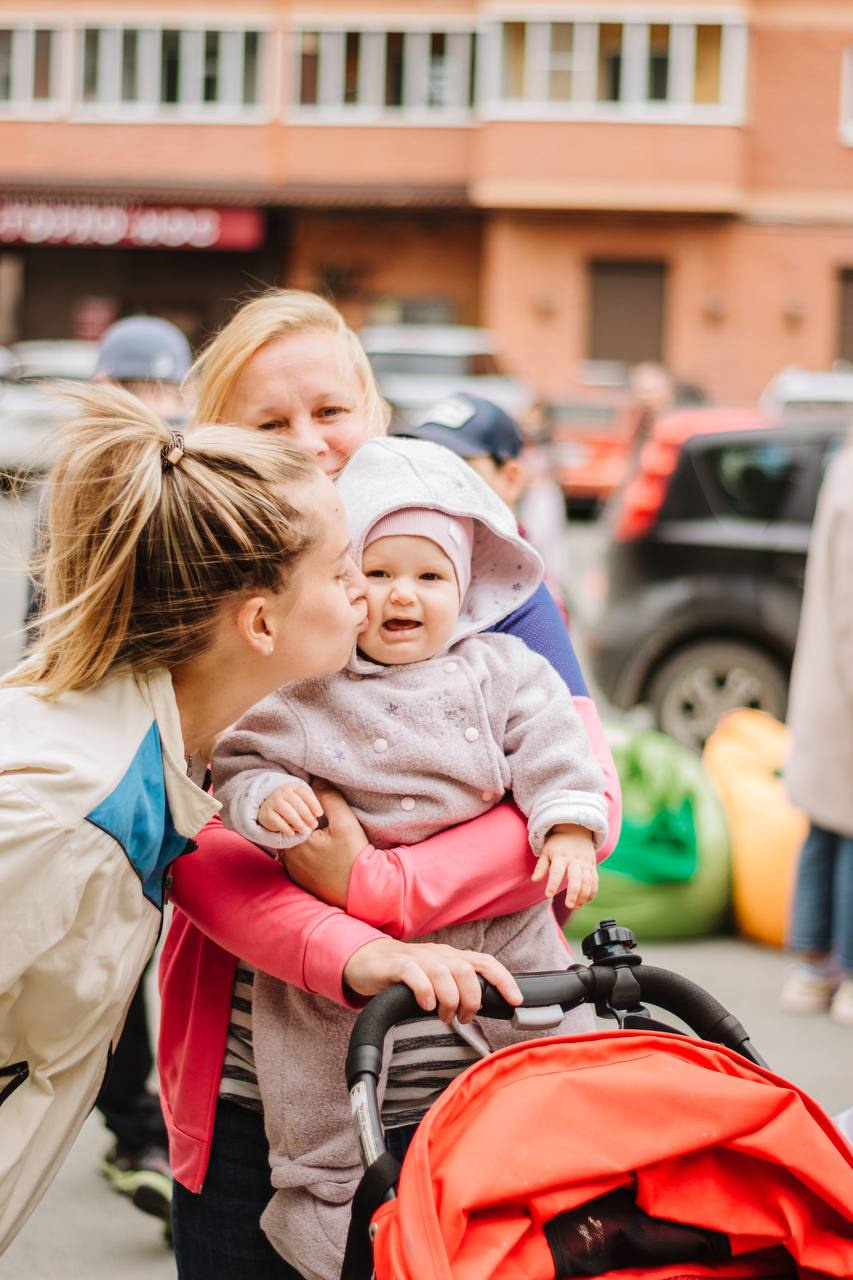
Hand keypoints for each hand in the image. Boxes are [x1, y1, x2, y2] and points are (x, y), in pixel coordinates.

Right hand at [259, 782, 323, 838]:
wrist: (270, 812)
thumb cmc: (294, 808)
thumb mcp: (304, 802)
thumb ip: (313, 802)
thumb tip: (326, 800)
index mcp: (294, 787)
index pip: (305, 793)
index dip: (313, 804)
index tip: (320, 814)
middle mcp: (282, 792)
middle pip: (296, 802)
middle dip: (307, 815)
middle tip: (314, 825)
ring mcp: (272, 801)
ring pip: (287, 811)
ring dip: (297, 821)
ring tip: (304, 830)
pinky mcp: (265, 813)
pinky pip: (276, 821)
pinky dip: (285, 828)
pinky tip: (292, 834)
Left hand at [282, 783, 367, 907]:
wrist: (362, 890)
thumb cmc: (353, 855)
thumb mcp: (345, 822)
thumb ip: (329, 798)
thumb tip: (316, 781)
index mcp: (296, 841)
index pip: (294, 815)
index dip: (308, 810)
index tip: (324, 814)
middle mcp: (289, 858)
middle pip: (293, 830)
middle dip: (306, 824)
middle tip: (326, 827)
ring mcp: (294, 871)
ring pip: (295, 845)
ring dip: (306, 840)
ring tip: (327, 840)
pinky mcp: (301, 881)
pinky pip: (298, 860)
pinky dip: (307, 855)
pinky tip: (324, 855)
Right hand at [343, 938, 522, 1023]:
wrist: (369, 960)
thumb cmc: (408, 974)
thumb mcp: (438, 978)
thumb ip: (458, 988)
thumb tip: (482, 1009)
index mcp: (453, 957)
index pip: (485, 963)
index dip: (503, 980)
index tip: (515, 1001)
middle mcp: (439, 954)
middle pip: (467, 970)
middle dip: (472, 998)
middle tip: (464, 1018)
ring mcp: (418, 958)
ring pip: (444, 973)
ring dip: (449, 999)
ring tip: (444, 1016)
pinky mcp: (397, 965)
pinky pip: (415, 974)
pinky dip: (425, 991)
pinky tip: (425, 1006)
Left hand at [532, 824, 597, 907]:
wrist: (576, 830)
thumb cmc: (557, 844)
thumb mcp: (546, 851)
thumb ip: (541, 866)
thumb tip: (534, 880)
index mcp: (560, 857)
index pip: (556, 872)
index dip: (552, 883)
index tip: (548, 894)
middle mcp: (574, 861)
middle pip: (576, 879)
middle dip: (573, 893)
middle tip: (569, 905)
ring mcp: (585, 864)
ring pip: (587, 882)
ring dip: (583, 895)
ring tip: (576, 906)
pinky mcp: (592, 867)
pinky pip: (594, 881)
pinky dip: (592, 892)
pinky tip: (586, 901)